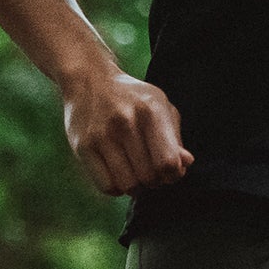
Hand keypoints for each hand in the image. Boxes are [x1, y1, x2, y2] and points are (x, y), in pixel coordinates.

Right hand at [62, 68, 191, 195]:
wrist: (89, 80)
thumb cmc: (132, 98)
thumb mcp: (159, 106)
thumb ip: (175, 137)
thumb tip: (186, 164)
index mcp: (150, 110)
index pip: (168, 162)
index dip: (173, 174)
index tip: (169, 171)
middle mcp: (125, 122)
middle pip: (149, 177)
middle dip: (154, 181)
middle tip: (150, 172)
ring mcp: (102, 135)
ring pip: (128, 185)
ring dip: (135, 187)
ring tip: (135, 174)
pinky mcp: (83, 147)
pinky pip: (107, 186)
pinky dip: (116, 188)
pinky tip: (118, 174)